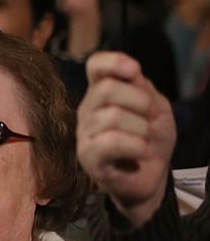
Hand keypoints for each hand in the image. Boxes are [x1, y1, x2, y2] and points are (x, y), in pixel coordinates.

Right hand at [77, 52, 175, 227]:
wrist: (151, 178)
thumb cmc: (150, 140)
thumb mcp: (156, 109)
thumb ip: (143, 89)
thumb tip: (132, 73)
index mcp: (102, 93)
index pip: (96, 66)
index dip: (113, 62)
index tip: (134, 70)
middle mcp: (88, 110)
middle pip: (106, 89)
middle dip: (139, 103)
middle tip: (149, 120)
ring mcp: (84, 133)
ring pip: (112, 117)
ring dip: (141, 130)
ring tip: (145, 142)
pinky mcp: (88, 157)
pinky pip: (111, 141)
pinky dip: (136, 146)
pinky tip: (141, 153)